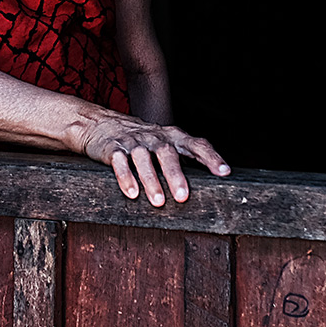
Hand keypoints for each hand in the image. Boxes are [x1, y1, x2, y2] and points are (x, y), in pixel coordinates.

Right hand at [76, 112, 229, 205]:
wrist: (101, 124)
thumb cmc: (142, 141)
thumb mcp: (165, 144)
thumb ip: (183, 158)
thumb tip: (209, 186)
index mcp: (173, 136)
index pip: (196, 144)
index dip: (211, 157)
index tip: (224, 172)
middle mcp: (155, 137)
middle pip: (167, 153)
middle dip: (176, 175)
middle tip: (183, 196)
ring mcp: (134, 142)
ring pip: (144, 159)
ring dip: (152, 181)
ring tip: (158, 202)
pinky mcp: (113, 149)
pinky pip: (120, 162)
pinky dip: (126, 178)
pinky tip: (132, 193)